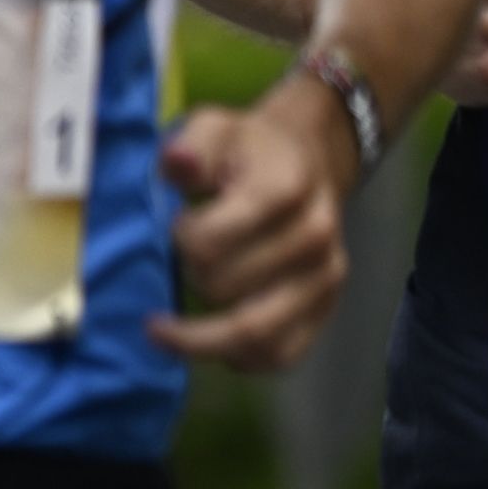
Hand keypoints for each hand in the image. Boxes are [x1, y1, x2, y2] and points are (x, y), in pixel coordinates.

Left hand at [158, 75, 359, 368]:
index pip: (208, 242)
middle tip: (177, 260)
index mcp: (283, 189)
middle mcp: (314, 235)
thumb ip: (190, 146)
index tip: (176, 222)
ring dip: (199, 336)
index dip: (178, 237)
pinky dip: (238, 358)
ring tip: (162, 329)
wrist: (306, 159)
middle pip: (222, 287)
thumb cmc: (245, 149)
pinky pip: (280, 355)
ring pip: (254, 335)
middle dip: (186, 277)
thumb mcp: (212, 129)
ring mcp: (324, 276)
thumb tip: (177, 164)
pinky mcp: (325, 307)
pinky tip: (208, 344)